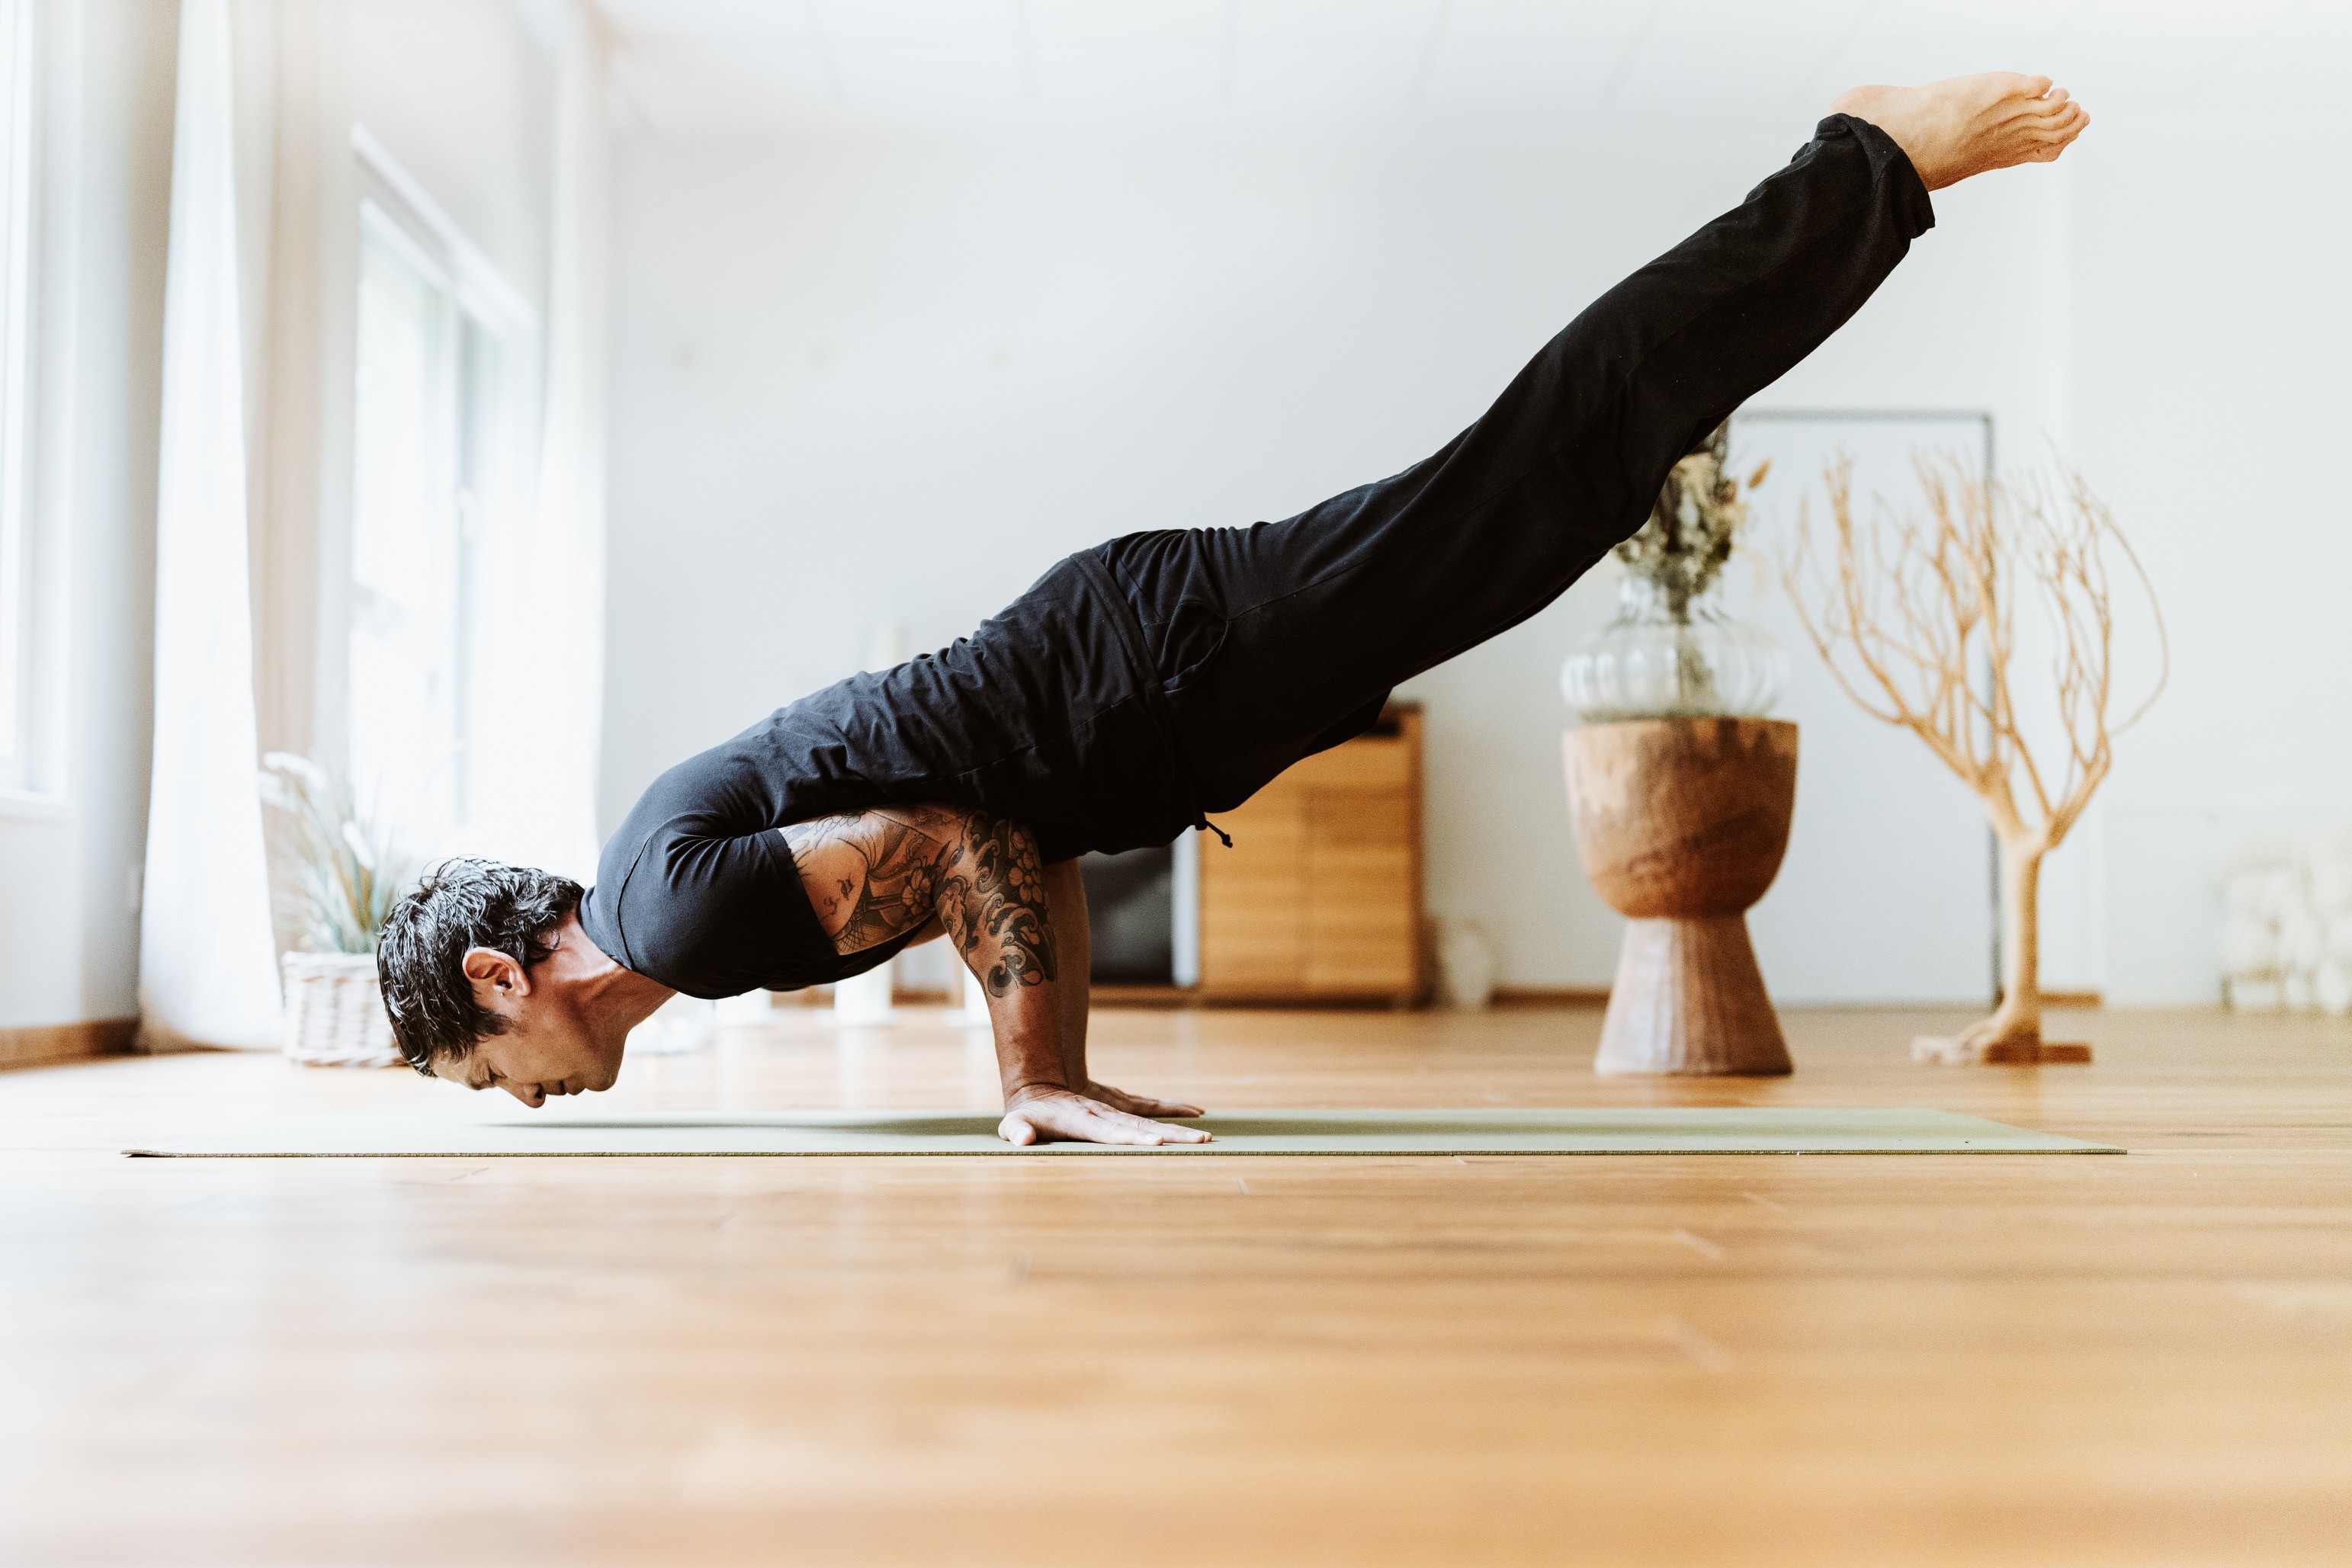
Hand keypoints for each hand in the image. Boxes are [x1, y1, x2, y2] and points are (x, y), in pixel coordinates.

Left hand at [998, 1085, 1212, 1146]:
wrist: (1041, 1083)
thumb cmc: (1026, 1113)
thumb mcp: (1013, 1124)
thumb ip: (1017, 1133)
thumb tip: (1024, 1140)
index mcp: (1082, 1120)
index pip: (1111, 1131)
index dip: (1131, 1138)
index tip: (1155, 1143)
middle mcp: (1104, 1113)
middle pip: (1142, 1127)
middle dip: (1171, 1136)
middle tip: (1199, 1142)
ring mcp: (1115, 1109)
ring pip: (1151, 1120)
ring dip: (1178, 1128)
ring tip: (1206, 1136)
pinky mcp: (1121, 1106)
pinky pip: (1151, 1108)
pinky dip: (1174, 1109)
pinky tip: (1197, 1114)